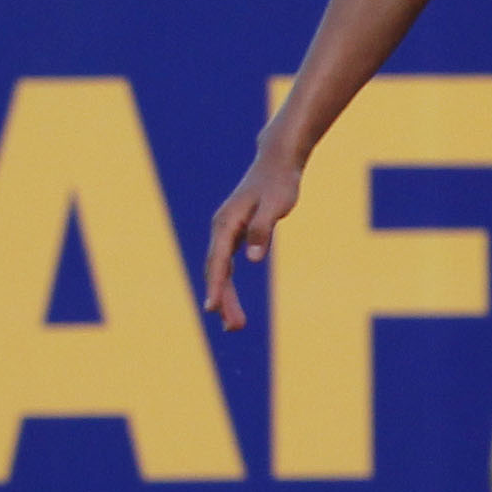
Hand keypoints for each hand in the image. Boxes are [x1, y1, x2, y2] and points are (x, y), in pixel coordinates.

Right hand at [201, 147, 304, 332]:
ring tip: (235, 325)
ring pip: (221, 270)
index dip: (216, 287)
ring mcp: (226, 232)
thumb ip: (262, 231)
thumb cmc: (278, 183)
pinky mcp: (235, 234)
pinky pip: (227, 265)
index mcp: (226, 223)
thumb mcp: (275, 206)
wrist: (277, 163)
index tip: (212, 309)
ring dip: (226, 297)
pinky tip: (232, 303)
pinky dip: (228, 285)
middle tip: (234, 328)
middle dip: (223, 300)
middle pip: (217, 271)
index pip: (218, 261)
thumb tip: (252, 259)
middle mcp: (221, 229)